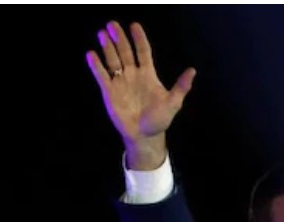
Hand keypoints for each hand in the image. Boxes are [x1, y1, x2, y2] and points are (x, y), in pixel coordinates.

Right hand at [86, 20, 195, 168]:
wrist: (144, 136)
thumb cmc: (160, 120)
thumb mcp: (173, 103)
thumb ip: (180, 87)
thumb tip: (192, 70)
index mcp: (148, 74)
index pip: (143, 51)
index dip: (139, 38)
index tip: (134, 26)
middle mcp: (133, 74)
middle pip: (125, 51)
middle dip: (119, 38)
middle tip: (112, 24)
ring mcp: (121, 82)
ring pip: (112, 60)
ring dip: (107, 47)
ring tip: (101, 34)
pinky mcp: (109, 92)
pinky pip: (102, 76)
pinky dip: (96, 66)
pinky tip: (91, 55)